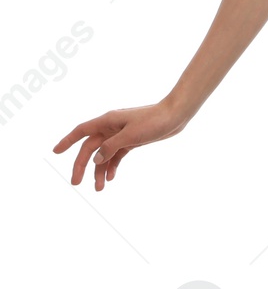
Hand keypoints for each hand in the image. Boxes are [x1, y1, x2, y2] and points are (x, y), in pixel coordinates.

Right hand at [52, 100, 187, 191]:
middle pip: (90, 148)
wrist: (177, 115)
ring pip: (103, 154)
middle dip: (82, 165)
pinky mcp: (132, 140)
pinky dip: (112, 166)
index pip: (82, 131)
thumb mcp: (131, 135)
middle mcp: (112, 127)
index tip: (55, 152)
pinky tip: (110, 178)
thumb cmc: (154, 120)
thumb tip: (96, 160)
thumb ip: (111, 147)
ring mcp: (121, 134)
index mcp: (108, 121)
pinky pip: (116, 155)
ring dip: (99, 170)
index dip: (67, 141)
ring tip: (99, 188)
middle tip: (75, 183)